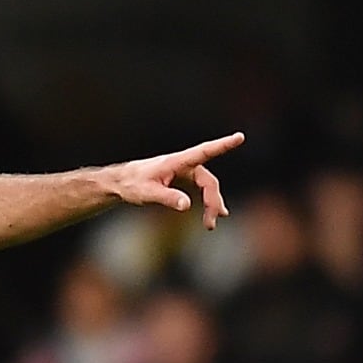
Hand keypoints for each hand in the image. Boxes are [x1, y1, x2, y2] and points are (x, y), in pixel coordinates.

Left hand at [107, 132, 243, 229]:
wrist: (123, 183)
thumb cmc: (133, 184)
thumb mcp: (147, 193)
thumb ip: (167, 197)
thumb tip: (187, 205)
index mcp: (177, 162)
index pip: (204, 152)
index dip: (223, 145)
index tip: (239, 137)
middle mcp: (185, 165)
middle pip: (208, 181)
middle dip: (212, 201)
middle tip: (210, 224)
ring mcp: (186, 172)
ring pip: (207, 187)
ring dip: (211, 204)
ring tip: (211, 224)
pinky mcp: (184, 180)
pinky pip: (201, 190)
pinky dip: (208, 202)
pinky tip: (215, 214)